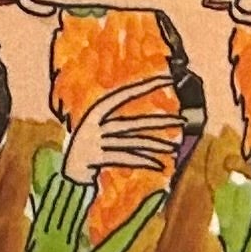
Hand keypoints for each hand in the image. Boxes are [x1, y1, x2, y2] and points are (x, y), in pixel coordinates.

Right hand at [64, 75, 183, 191]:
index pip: (125, 94)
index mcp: (95, 110)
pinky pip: (127, 159)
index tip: (168, 78)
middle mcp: (95, 124)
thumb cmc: (89, 147)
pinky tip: (159, 166)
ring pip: (134, 143)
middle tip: (182, 121)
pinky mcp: (96, 159)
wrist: (68, 173)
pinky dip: (144, 162)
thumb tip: (148, 118)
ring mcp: (95, 142)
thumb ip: (118, 122)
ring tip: (173, 149)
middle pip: (134, 123)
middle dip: (160, 122)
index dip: (146, 85)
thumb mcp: (99, 129)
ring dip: (156, 146)